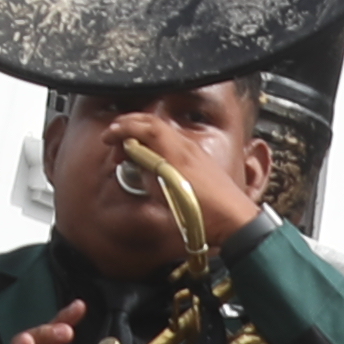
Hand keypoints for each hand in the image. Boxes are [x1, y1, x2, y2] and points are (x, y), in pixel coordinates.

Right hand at [96, 105, 265, 253]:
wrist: (234, 221)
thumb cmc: (203, 213)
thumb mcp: (163, 196)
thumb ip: (146, 174)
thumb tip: (138, 163)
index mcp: (174, 150)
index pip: (144, 126)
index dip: (122, 128)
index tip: (109, 136)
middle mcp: (186, 145)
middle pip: (153, 122)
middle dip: (129, 126)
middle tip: (115, 138)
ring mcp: (195, 151)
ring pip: (163, 130)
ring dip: (143, 134)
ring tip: (131, 151)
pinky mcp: (201, 159)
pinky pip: (173, 141)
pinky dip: (156, 143)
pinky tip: (152, 157)